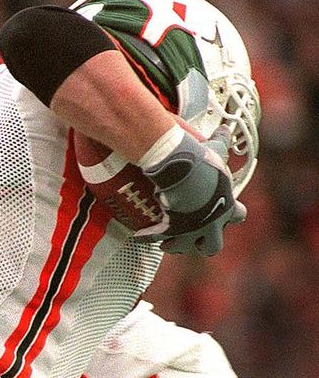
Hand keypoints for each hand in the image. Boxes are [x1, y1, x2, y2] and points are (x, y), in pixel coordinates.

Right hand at [137, 129, 243, 255]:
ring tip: (165, 242)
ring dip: (175, 245)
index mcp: (227, 206)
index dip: (230, 215)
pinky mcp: (171, 230)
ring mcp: (192, 229)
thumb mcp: (214, 150)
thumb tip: (225, 129)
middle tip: (193, 235)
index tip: (220, 212)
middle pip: (213, 245)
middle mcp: (212, 223)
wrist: (181, 170)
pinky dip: (147, 237)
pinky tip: (139, 236)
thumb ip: (220, 142)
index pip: (238, 216)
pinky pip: (157, 238)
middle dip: (204, 242)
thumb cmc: (201, 161)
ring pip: (184, 248)